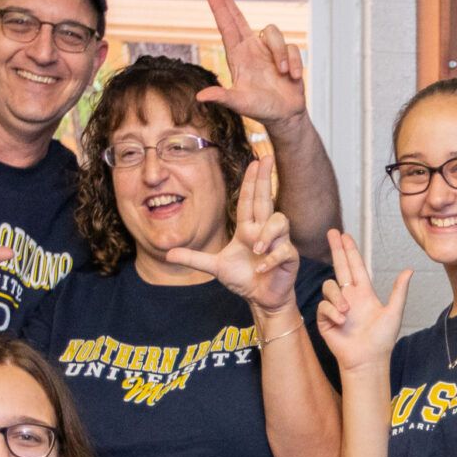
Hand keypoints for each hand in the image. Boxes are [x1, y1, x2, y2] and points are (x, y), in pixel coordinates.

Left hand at [164, 144, 297, 312]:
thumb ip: (194, 259)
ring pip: (279, 221)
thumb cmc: (243, 279)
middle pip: (266, 199)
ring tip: (256, 248)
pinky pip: (283, 250)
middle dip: (266, 178)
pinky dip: (271, 259)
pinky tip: (261, 267)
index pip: (250, 200)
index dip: (252, 181)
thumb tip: (168, 254)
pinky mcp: (289, 257)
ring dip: (267, 233)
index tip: (254, 162)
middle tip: (267, 158)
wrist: (261, 298)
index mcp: (248, 229)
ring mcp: (279, 242)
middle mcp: (264, 231)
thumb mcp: (215, 267)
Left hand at [195, 0, 304, 127]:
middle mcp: (251, 49)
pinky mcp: (286, 54)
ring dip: (280, 53)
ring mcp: (269, 50)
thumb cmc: (261, 109)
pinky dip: (293, 63)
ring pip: (273, 33)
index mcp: (238, 56)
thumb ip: (223, 98)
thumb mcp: (240, 104)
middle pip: (238, 17)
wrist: (285, 115)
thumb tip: (201, 97)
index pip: (226, 26)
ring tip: (282, 73)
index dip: (219, 7)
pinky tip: (292, 77)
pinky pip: (292, 48)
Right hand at [314, 228, 409, 372]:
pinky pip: (323, 306)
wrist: (367, 360)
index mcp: (364, 293)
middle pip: (339, 266)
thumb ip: (399, 291)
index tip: (344, 235)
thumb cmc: (382, 340)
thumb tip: (409, 270)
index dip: (350, 250)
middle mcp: (349, 296)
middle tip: (331, 231)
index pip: (355, 266)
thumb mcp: (394, 312)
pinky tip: (341, 321)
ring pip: (329, 287)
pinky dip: (332, 311)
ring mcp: (336, 307)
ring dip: (337, 296)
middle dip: (336, 249)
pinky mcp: (325, 319)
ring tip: (346, 311)